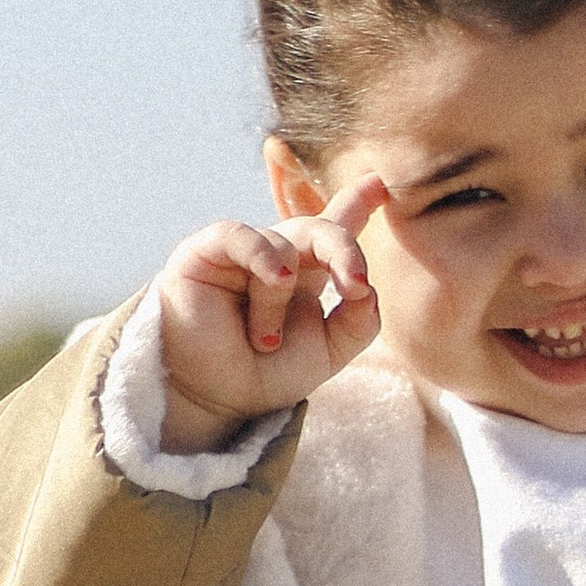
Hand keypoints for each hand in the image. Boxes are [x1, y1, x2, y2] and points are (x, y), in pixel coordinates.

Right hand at [154, 173, 386, 451]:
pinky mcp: (205, 251)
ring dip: (278, 301)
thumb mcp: (327, 353)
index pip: (334, 231)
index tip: (380, 184)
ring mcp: (242, 253)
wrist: (214, 401)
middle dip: (344, 250)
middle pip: (321, 228)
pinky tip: (276, 280)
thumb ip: (359, 322)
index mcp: (306, 276)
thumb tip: (368, 287)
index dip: (355, 204)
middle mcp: (276, 257)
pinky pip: (242, 235)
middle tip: (357, 285)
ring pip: (283, 247)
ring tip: (264, 341)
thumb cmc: (265, 376)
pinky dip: (264, 256)